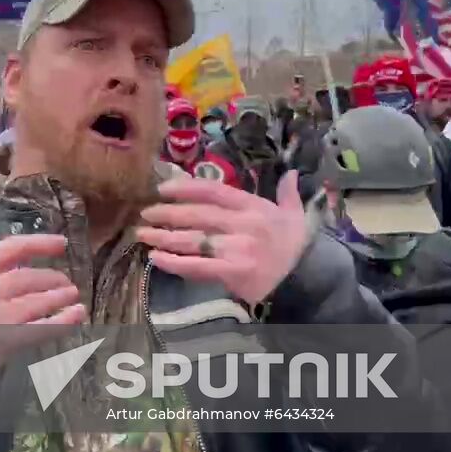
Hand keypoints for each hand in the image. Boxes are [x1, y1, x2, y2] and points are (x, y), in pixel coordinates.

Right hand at [0, 226, 85, 383]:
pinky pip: (43, 328)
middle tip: (65, 280)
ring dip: (61, 297)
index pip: (14, 248)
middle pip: (32, 277)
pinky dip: (64, 321)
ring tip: (74, 296)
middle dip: (53, 277)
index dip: (41, 243)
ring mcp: (2, 315)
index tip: (61, 244)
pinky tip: (77, 316)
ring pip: (41, 301)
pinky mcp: (9, 340)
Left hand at [137, 170, 307, 306]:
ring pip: (193, 240)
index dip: (186, 188)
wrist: (308, 280)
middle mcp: (244, 224)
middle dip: (168, 213)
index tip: (163, 189)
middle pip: (198, 215)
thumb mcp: (295, 215)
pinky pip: (197, 266)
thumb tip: (291, 172)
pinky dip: (174, 262)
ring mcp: (238, 249)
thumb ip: (288, 193)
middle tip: (145, 213)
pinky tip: (156, 258)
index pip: (214, 191)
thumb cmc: (294, 246)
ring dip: (164, 237)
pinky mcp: (233, 273)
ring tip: (142, 234)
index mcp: (254, 206)